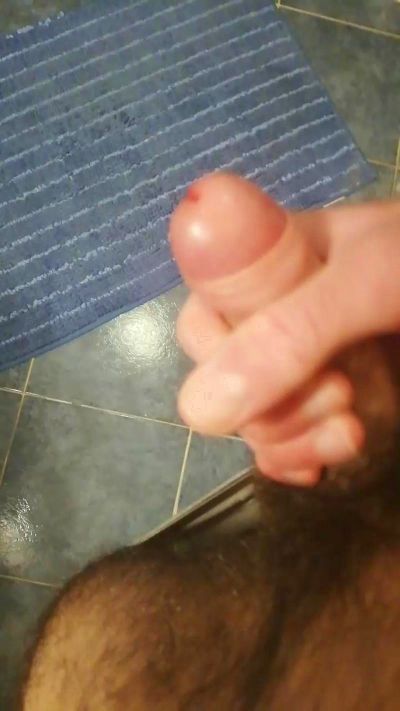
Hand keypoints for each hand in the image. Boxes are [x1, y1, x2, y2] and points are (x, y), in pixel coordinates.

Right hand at [169, 173, 399, 484]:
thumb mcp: (373, 283)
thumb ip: (290, 333)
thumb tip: (195, 412)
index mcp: (272, 262)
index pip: (205, 313)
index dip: (221, 355)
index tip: (277, 374)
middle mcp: (278, 313)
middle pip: (224, 376)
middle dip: (270, 405)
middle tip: (339, 399)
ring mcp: (302, 363)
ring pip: (253, 417)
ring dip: (291, 438)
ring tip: (352, 432)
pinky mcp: (325, 405)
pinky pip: (282, 443)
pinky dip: (297, 461)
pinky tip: (328, 462)